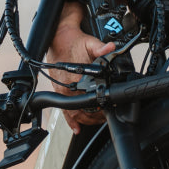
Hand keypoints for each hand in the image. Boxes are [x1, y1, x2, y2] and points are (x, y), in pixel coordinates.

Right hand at [47, 4, 115, 132]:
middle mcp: (67, 86)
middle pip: (82, 109)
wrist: (58, 39)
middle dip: (94, 116)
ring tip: (96, 122)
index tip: (108, 111)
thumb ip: (101, 48)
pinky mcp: (59, 92)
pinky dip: (71, 120)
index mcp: (75, 77)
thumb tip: (111, 47)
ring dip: (85, 120)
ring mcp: (61, 91)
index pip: (89, 98)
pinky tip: (77, 128)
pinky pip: (64, 110)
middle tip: (104, 119)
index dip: (100, 107)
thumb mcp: (90, 43)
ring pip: (74, 112)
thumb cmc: (74, 42)